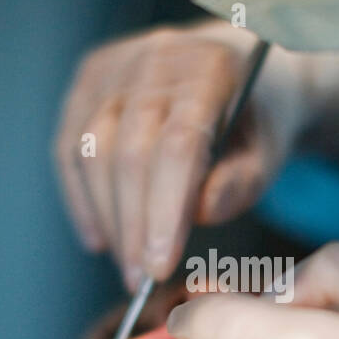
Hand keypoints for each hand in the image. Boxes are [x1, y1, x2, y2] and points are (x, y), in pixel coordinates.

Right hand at [53, 21, 301, 290]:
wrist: (238, 70)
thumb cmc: (254, 123)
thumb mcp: (267, 155)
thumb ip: (242, 184)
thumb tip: (200, 213)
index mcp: (210, 69)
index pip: (177, 146)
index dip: (163, 212)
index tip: (159, 267)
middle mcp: (157, 58)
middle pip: (128, 153)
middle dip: (132, 227)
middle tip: (139, 280)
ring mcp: (116, 65)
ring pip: (92, 151)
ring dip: (106, 218)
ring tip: (127, 264)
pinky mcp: (89, 79)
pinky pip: (70, 147)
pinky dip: (80, 200)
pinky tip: (99, 238)